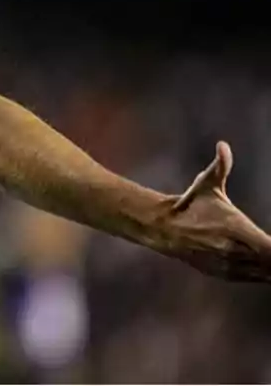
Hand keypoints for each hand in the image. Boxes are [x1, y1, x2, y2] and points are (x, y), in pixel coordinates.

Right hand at [162, 141, 270, 281]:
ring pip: (263, 274)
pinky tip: (267, 267)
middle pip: (270, 263)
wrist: (162, 228)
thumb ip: (221, 166)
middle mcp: (234, 251)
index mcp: (235, 229)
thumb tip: (223, 145)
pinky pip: (252, 278)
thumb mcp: (206, 184)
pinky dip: (263, 274)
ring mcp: (228, 265)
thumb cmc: (188, 204)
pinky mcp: (224, 274)